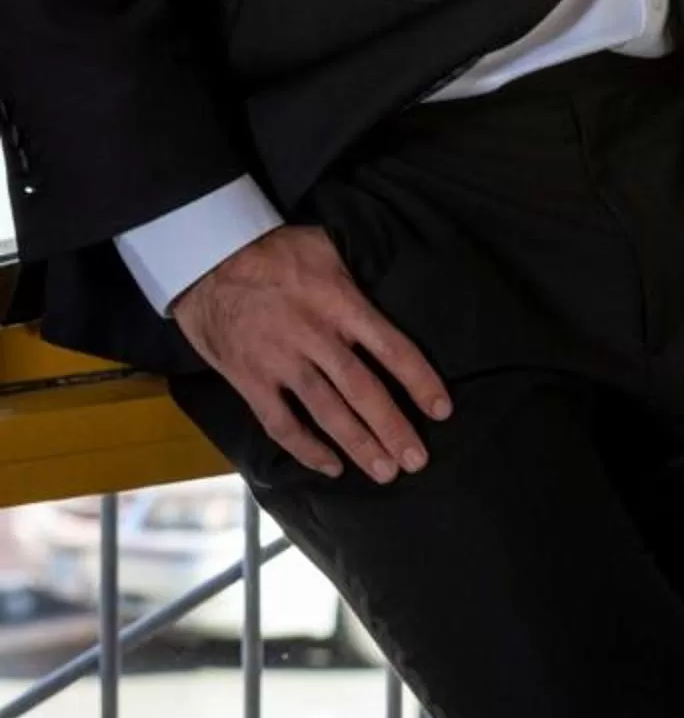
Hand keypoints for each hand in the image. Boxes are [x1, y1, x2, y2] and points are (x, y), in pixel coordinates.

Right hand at [172, 224, 450, 483]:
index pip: (391, 347)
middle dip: (393, 428)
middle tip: (417, 460)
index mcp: (340, 302)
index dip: (419, 381)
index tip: (442, 409)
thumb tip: (392, 285)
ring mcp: (282, 363)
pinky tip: (330, 467)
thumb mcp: (326, 246)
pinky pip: (282, 425)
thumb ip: (357, 276)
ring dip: (359, 446)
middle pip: (363, 390)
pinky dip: (307, 450)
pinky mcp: (252, 382)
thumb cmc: (273, 249)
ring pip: (328, 413)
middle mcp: (316, 337)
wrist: (207, 259)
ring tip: (386, 472)